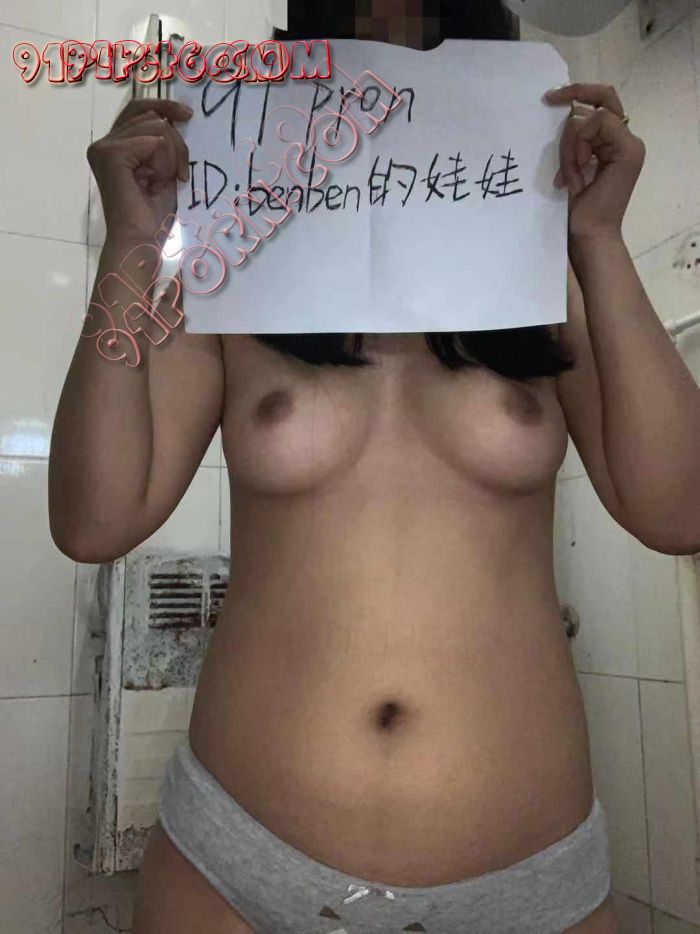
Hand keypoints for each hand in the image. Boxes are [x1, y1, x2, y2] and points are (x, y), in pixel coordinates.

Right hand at [87, 98, 192, 246]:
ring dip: (172, 156)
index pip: (137, 110)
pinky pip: (154, 142)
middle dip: (175, 141)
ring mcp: (104, 148)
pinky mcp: (112, 154)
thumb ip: (162, 144)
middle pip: (150, 116)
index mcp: (112, 147)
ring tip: (167, 181)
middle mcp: (103, 144)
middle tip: (180, 173)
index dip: (163, 107)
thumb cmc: (152, 216)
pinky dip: (164, 163)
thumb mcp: (162, 170)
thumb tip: (173, 117)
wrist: (140, 241)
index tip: (187, 115)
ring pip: (156, 127)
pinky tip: (159, 183)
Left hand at [543, 83, 645, 240]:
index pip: (599, 104)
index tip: (548, 99)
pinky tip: (577, 171)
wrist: (588, 234)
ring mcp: (630, 144)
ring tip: (568, 173)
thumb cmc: (576, 210)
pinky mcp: (629, 150)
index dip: (576, 96)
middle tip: (548, 97)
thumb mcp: (570, 165)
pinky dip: (578, 146)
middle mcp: (625, 139)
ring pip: (592, 115)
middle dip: (575, 92)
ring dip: (570, 143)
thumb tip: (563, 112)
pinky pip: (597, 124)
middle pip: (605, 95)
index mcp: (613, 143)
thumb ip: (572, 140)